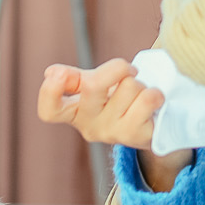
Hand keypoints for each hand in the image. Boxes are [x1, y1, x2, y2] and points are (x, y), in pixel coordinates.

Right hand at [38, 60, 193, 190]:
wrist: (146, 125)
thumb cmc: (113, 101)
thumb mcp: (90, 87)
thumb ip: (72, 78)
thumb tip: (51, 73)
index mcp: (72, 112)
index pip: (49, 110)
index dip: (49, 91)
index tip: (58, 74)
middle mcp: (88, 126)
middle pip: (94, 85)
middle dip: (117, 68)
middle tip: (128, 71)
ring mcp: (112, 133)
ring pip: (129, 86)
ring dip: (140, 83)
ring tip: (138, 95)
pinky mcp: (136, 136)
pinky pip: (148, 99)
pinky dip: (155, 93)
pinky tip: (152, 102)